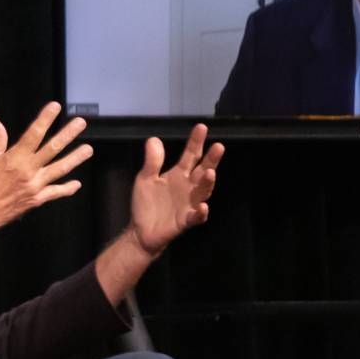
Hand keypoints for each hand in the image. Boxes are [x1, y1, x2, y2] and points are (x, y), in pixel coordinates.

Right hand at [0, 102, 92, 240]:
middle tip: (81, 123)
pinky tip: (76, 184)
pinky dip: (67, 189)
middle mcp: (29, 171)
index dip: (46, 118)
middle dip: (68, 134)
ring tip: (88, 149)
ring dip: (75, 158)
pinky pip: (55, 193)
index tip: (55, 107)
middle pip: (53, 148)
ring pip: (60, 169)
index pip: (34, 133)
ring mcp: (35, 186)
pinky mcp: (36, 200)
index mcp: (15, 158)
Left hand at [128, 123, 221, 257]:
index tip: (202, 127)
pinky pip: (196, 217)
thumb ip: (152, 161)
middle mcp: (188, 187)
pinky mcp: (185, 221)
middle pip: (202, 170)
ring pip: (203, 192)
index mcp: (179, 174)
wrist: (140, 231)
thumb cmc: (146, 203)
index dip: (196, 142)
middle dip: (211, 160)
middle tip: (219, 146)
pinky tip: (203, 206)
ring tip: (210, 172)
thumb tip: (154, 139)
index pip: (191, 155)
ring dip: (208, 183)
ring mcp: (189, 204)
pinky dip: (200, 212)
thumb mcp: (145, 178)